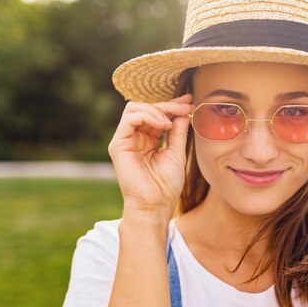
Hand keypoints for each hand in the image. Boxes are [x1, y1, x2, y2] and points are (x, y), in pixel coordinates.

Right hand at [107, 93, 194, 215]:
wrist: (156, 205)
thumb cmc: (166, 185)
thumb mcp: (177, 152)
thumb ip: (178, 131)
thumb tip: (184, 110)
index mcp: (147, 140)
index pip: (156, 114)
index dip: (172, 105)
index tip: (189, 101)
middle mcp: (134, 138)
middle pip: (145, 107)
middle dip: (167, 104)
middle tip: (184, 107)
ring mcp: (124, 141)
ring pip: (135, 108)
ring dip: (157, 109)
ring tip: (171, 121)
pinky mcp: (118, 145)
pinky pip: (130, 119)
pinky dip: (148, 116)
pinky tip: (163, 125)